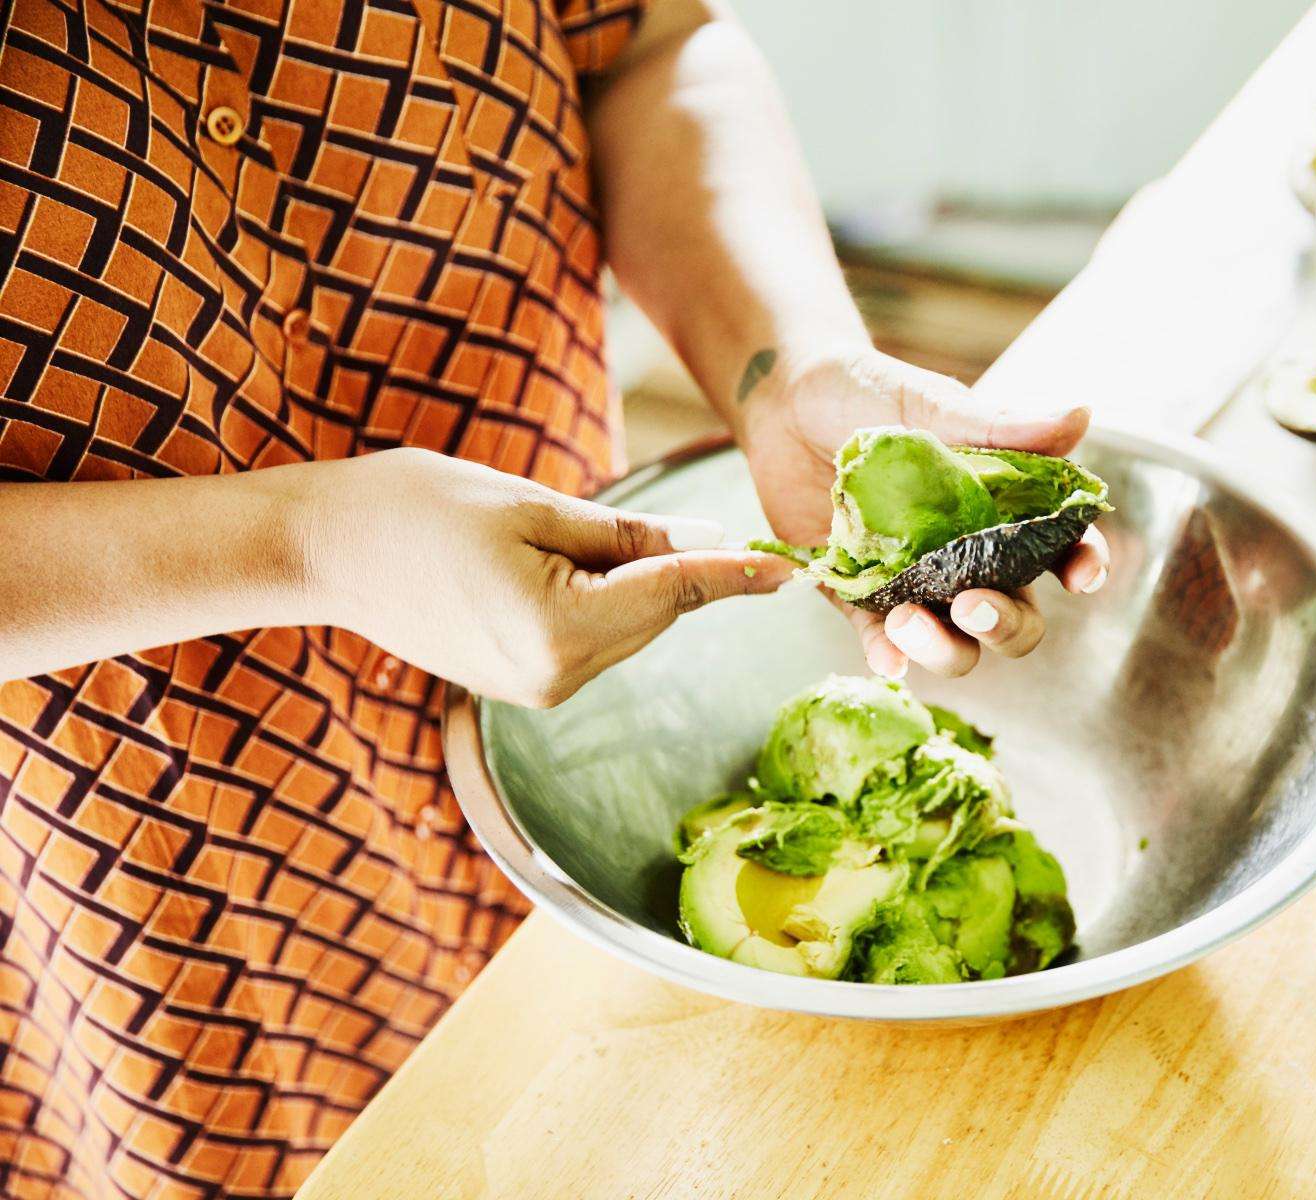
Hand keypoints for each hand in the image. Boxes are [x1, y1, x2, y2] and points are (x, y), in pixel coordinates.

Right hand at [302, 448, 793, 706]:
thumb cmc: (416, 508)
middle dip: (684, 573)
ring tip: (599, 536)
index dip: (736, 576)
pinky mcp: (520, 686)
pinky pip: (591, 639)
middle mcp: (555, 678)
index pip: (674, 594)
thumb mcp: (535, 506)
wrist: (323, 548)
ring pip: (628, 629)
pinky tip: (578, 565)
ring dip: (640, 586)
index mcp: (559, 630)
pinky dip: (605, 603)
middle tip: (718, 536)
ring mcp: (535, 690)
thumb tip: (711, 546)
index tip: (792, 570)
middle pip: (655, 615)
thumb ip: (629, 535)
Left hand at [738, 346, 1109, 677]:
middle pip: (1015, 618)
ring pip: (957, 645)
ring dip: (946, 650)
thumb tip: (1080, 417)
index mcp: (1002, 509)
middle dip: (1006, 625)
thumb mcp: (932, 403)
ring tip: (909, 622)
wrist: (785, 399)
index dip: (1082, 564)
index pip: (1060, 546)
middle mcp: (968, 556)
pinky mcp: (860, 596)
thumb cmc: (868, 390)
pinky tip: (887, 661)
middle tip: (974, 605)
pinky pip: (881, 640)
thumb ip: (1002, 426)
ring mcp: (917, 582)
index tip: (1082, 574)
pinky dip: (888, 657)